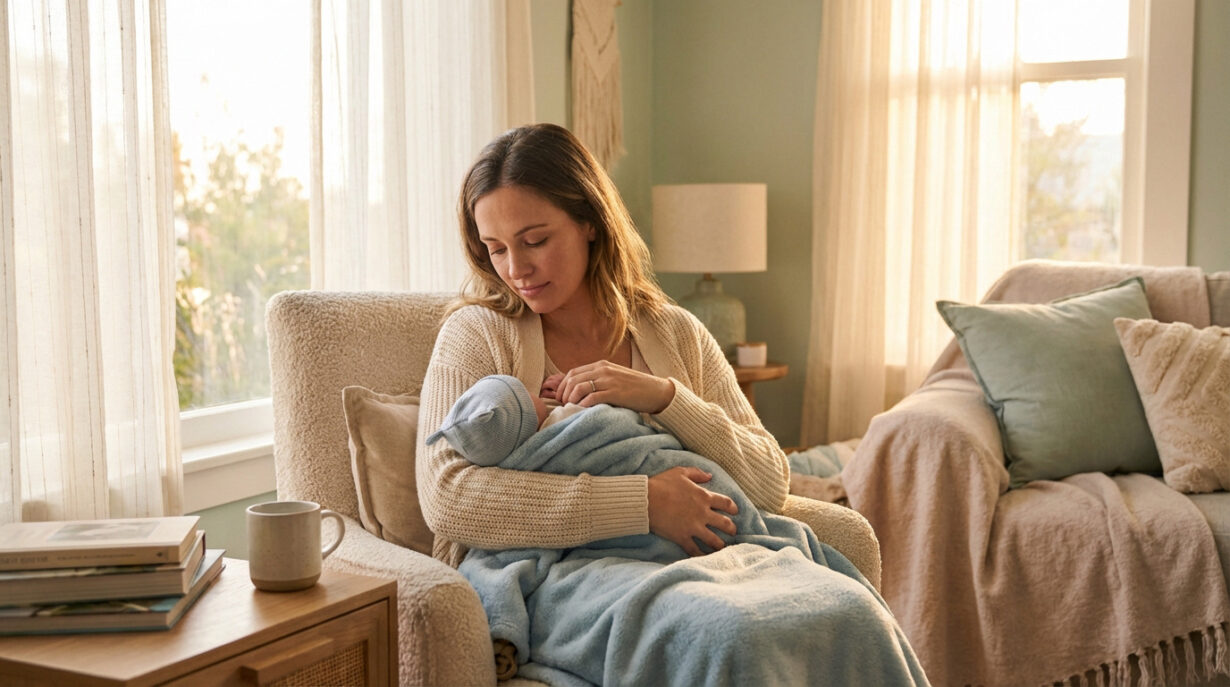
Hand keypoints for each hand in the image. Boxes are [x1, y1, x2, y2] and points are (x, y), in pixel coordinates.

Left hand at [549, 360, 675, 412]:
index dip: (562, 385)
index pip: (573, 372)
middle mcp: (603, 370)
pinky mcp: (615, 393)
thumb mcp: (614, 377)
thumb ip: (598, 379)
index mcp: (602, 365)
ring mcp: (609, 381)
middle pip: (573, 380)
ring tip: (571, 408)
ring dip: (571, 399)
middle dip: (563, 393)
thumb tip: (578, 390)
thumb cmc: (635, 388)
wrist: (657, 391)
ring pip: (579, 387)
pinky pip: (592, 397)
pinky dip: (583, 405)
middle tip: (562, 405)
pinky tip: (582, 411)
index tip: (560, 397)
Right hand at [648, 467, 738, 555]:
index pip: (726, 503)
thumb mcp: (680, 472)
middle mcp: (702, 514)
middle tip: (732, 532)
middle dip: (731, 529)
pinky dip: (701, 556)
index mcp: (703, 497)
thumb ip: (696, 473)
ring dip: (720, 545)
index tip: (734, 512)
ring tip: (722, 548)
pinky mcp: (682, 538)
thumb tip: (709, 476)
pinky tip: (705, 558)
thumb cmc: (661, 484)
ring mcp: (693, 527)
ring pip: (714, 541)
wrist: (645, 500)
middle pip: (725, 524)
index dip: (733, 508)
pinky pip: (695, 551)